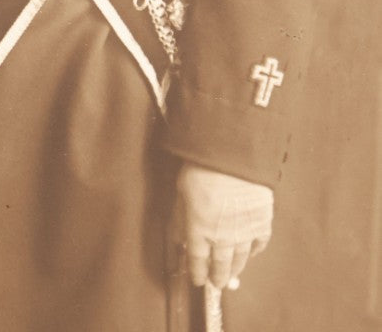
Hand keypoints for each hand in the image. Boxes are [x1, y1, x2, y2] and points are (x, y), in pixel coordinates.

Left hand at [173, 162, 272, 288]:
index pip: (197, 261)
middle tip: (217, 284)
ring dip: (235, 269)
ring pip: (240, 259)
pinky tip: (252, 252)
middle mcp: (222, 237)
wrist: (233, 155)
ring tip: (232, 275)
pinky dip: (256, 251)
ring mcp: (244, 232)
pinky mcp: (262, 222)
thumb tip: (178, 237)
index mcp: (199, 231)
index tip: (198, 281)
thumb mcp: (181, 191)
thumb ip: (180, 217)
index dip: (197, 273)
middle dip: (217, 277)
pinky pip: (260, 244)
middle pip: (220, 266)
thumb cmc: (203, 168)